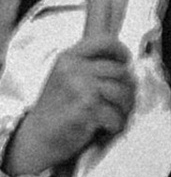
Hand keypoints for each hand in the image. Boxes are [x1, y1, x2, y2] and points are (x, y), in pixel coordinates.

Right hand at [9, 0, 134, 176]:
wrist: (37, 136)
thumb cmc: (56, 108)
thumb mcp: (65, 77)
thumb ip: (88, 65)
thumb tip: (126, 62)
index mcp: (68, 57)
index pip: (104, 41)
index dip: (121, 50)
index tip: (125, 61)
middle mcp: (73, 68)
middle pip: (120, 71)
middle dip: (127, 89)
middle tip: (122, 102)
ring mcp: (79, 87)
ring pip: (123, 92)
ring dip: (124, 108)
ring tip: (116, 114)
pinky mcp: (86, 108)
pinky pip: (116, 114)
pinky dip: (115, 124)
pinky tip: (107, 126)